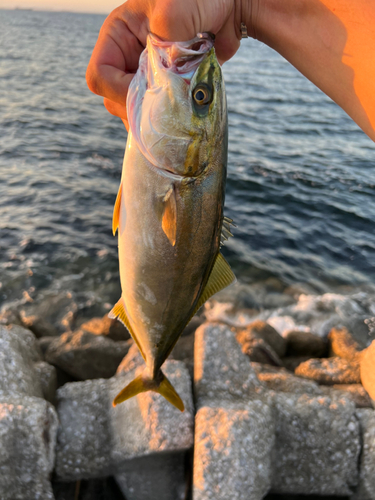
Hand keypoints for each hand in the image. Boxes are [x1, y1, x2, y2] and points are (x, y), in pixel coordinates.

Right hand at [86, 0, 245, 128]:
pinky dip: (162, 121)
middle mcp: (126, 57)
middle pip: (113, 99)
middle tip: (163, 108)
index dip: (119, 90)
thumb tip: (159, 84)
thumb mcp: (172, 13)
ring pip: (132, 111)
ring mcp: (143, 76)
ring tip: (173, 111)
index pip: (100, 75)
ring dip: (150, 118)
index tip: (148, 92)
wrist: (230, 9)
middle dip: (136, 108)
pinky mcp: (162, 89)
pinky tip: (176, 118)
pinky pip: (152, 115)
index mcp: (117, 36)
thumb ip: (159, 47)